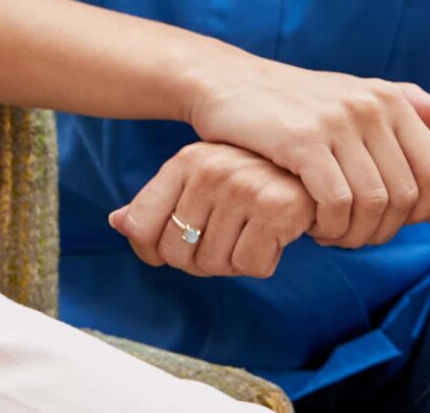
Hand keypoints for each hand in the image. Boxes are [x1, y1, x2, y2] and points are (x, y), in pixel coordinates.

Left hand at [111, 142, 315, 277]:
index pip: (140, 225)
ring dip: (231, 262)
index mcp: (185, 162)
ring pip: (213, 264)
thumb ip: (157, 203)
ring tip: (248, 234)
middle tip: (222, 242)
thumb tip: (117, 224)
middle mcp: (209, 171)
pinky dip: (263, 262)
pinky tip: (272, 237)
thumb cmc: (249, 177)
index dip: (150, 250)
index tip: (168, 250)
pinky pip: (251, 267)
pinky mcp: (276, 208)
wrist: (312, 167)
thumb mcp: (198, 179)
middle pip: (176, 254)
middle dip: (197, 260)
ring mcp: (242, 188)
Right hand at [187, 58, 429, 247]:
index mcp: (389, 98)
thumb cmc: (294, 99)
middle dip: (384, 230)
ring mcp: (336, 122)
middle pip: (406, 195)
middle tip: (355, 237)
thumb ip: (406, 103)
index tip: (387, 222)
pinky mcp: (302, 141)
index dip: (419, 210)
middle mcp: (370, 106)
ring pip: (373, 203)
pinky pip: (336, 202)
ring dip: (356, 233)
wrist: (227, 83)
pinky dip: (330, 226)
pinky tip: (313, 226)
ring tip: (333, 235)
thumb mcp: (352, 92)